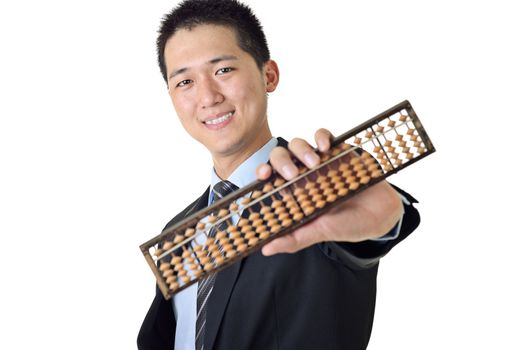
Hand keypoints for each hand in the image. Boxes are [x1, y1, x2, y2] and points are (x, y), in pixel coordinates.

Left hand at [256, 128, 403, 255]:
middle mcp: (302, 175)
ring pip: (297, 144)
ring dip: (300, 150)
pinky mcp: (337, 150)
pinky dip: (321, 137)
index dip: (261, 173)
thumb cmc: (347, 225)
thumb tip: (265, 249)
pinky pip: (323, 135)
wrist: (381, 214)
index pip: (269, 178)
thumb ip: (294, 238)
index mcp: (293, 193)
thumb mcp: (320, 232)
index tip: (263, 176)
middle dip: (280, 162)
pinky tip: (326, 148)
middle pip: (279, 157)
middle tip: (292, 174)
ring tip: (314, 163)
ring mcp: (319, 161)